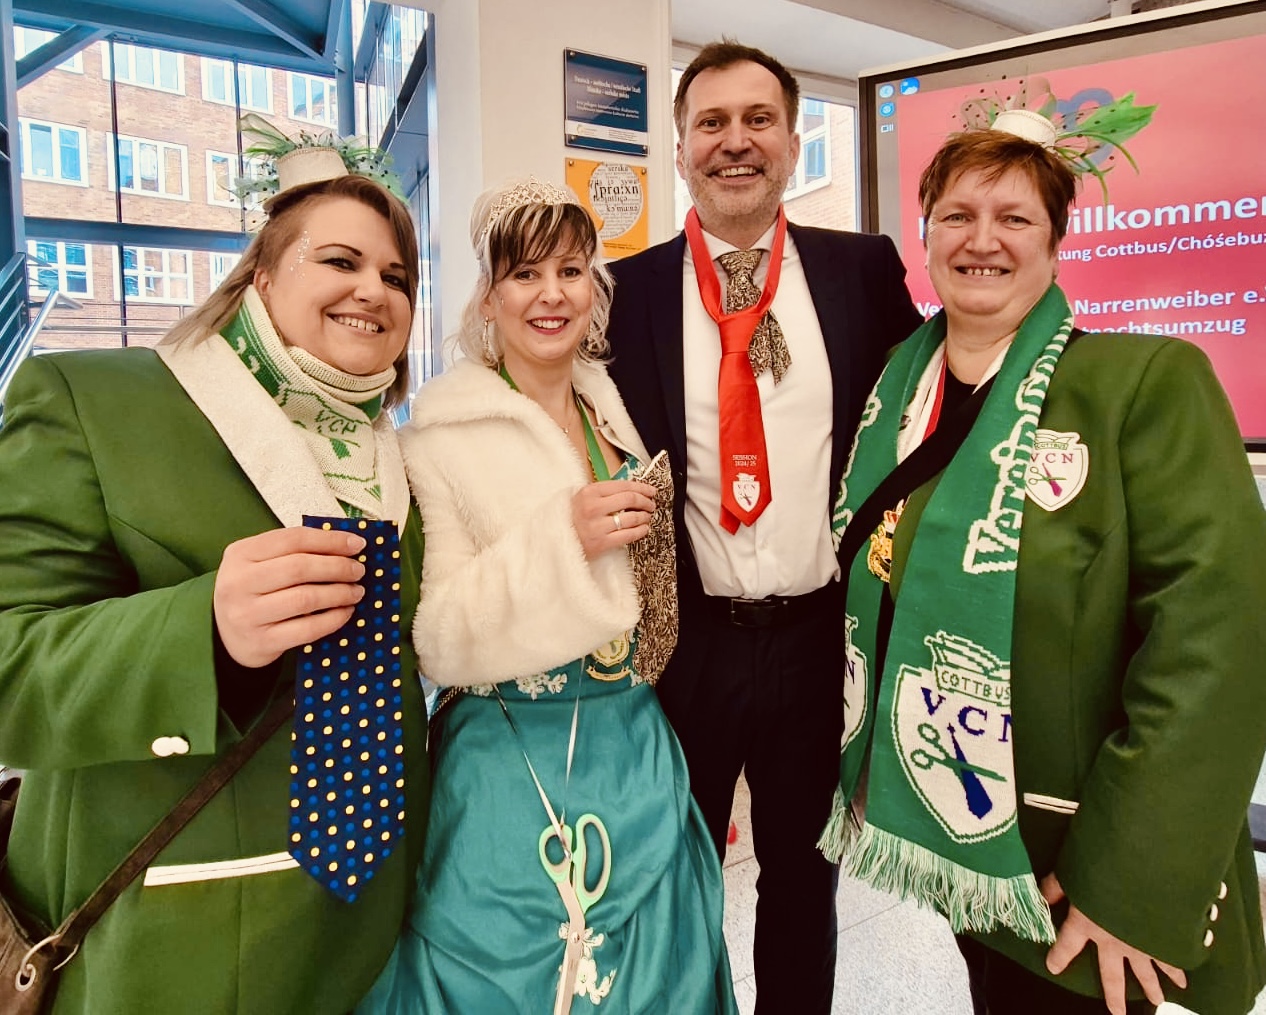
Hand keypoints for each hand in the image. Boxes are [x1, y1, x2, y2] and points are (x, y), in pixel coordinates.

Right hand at [213, 526, 367, 667]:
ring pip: (305, 598)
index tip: (357, 544)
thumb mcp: (260, 563)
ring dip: (339, 593)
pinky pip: (307, 629)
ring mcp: (248, 614)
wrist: (226, 636)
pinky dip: (333, 619)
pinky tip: (346, 612)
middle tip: (358, 570)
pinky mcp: (262, 642)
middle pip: (300, 568)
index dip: (330, 540)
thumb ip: (294, 551)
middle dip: (337, 567)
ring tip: (356, 591)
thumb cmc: (253, 592)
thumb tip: (346, 545)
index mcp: (241, 553)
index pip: (293, 539)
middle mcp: (238, 582)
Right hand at [571, 480, 656, 560]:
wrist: (552, 541)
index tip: (651, 491)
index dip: (641, 488)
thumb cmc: (569, 518)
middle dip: (645, 501)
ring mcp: (597, 526)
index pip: (623, 485)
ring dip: (644, 517)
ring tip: (647, 517)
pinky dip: (640, 531)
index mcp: (588, 492)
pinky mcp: (601, 543)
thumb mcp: (581, 498)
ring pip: (632, 518)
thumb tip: (630, 490)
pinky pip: (628, 535)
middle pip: (630, 499)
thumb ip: (602, 493)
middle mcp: (593, 507)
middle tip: (651, 504)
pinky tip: (644, 529)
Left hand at [1042, 873, 1186, 1013]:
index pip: (1066, 947)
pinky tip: (1184, 981)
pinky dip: (1178, 970)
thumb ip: (1055, 887)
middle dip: (1113, 995)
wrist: (1141, 870)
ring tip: (1156, 1001)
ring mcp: (1139, 944)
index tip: (1053, 967)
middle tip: (1117, 1014)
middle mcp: (1112, 942)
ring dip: (1151, 988)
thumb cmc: (1100, 869)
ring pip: (1145, 973)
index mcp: (1085, 926)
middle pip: (1111, 975)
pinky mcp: (1162, 939)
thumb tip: (1040, 895)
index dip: (1058, 957)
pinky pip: (1171, 960)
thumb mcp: (1070, 873)